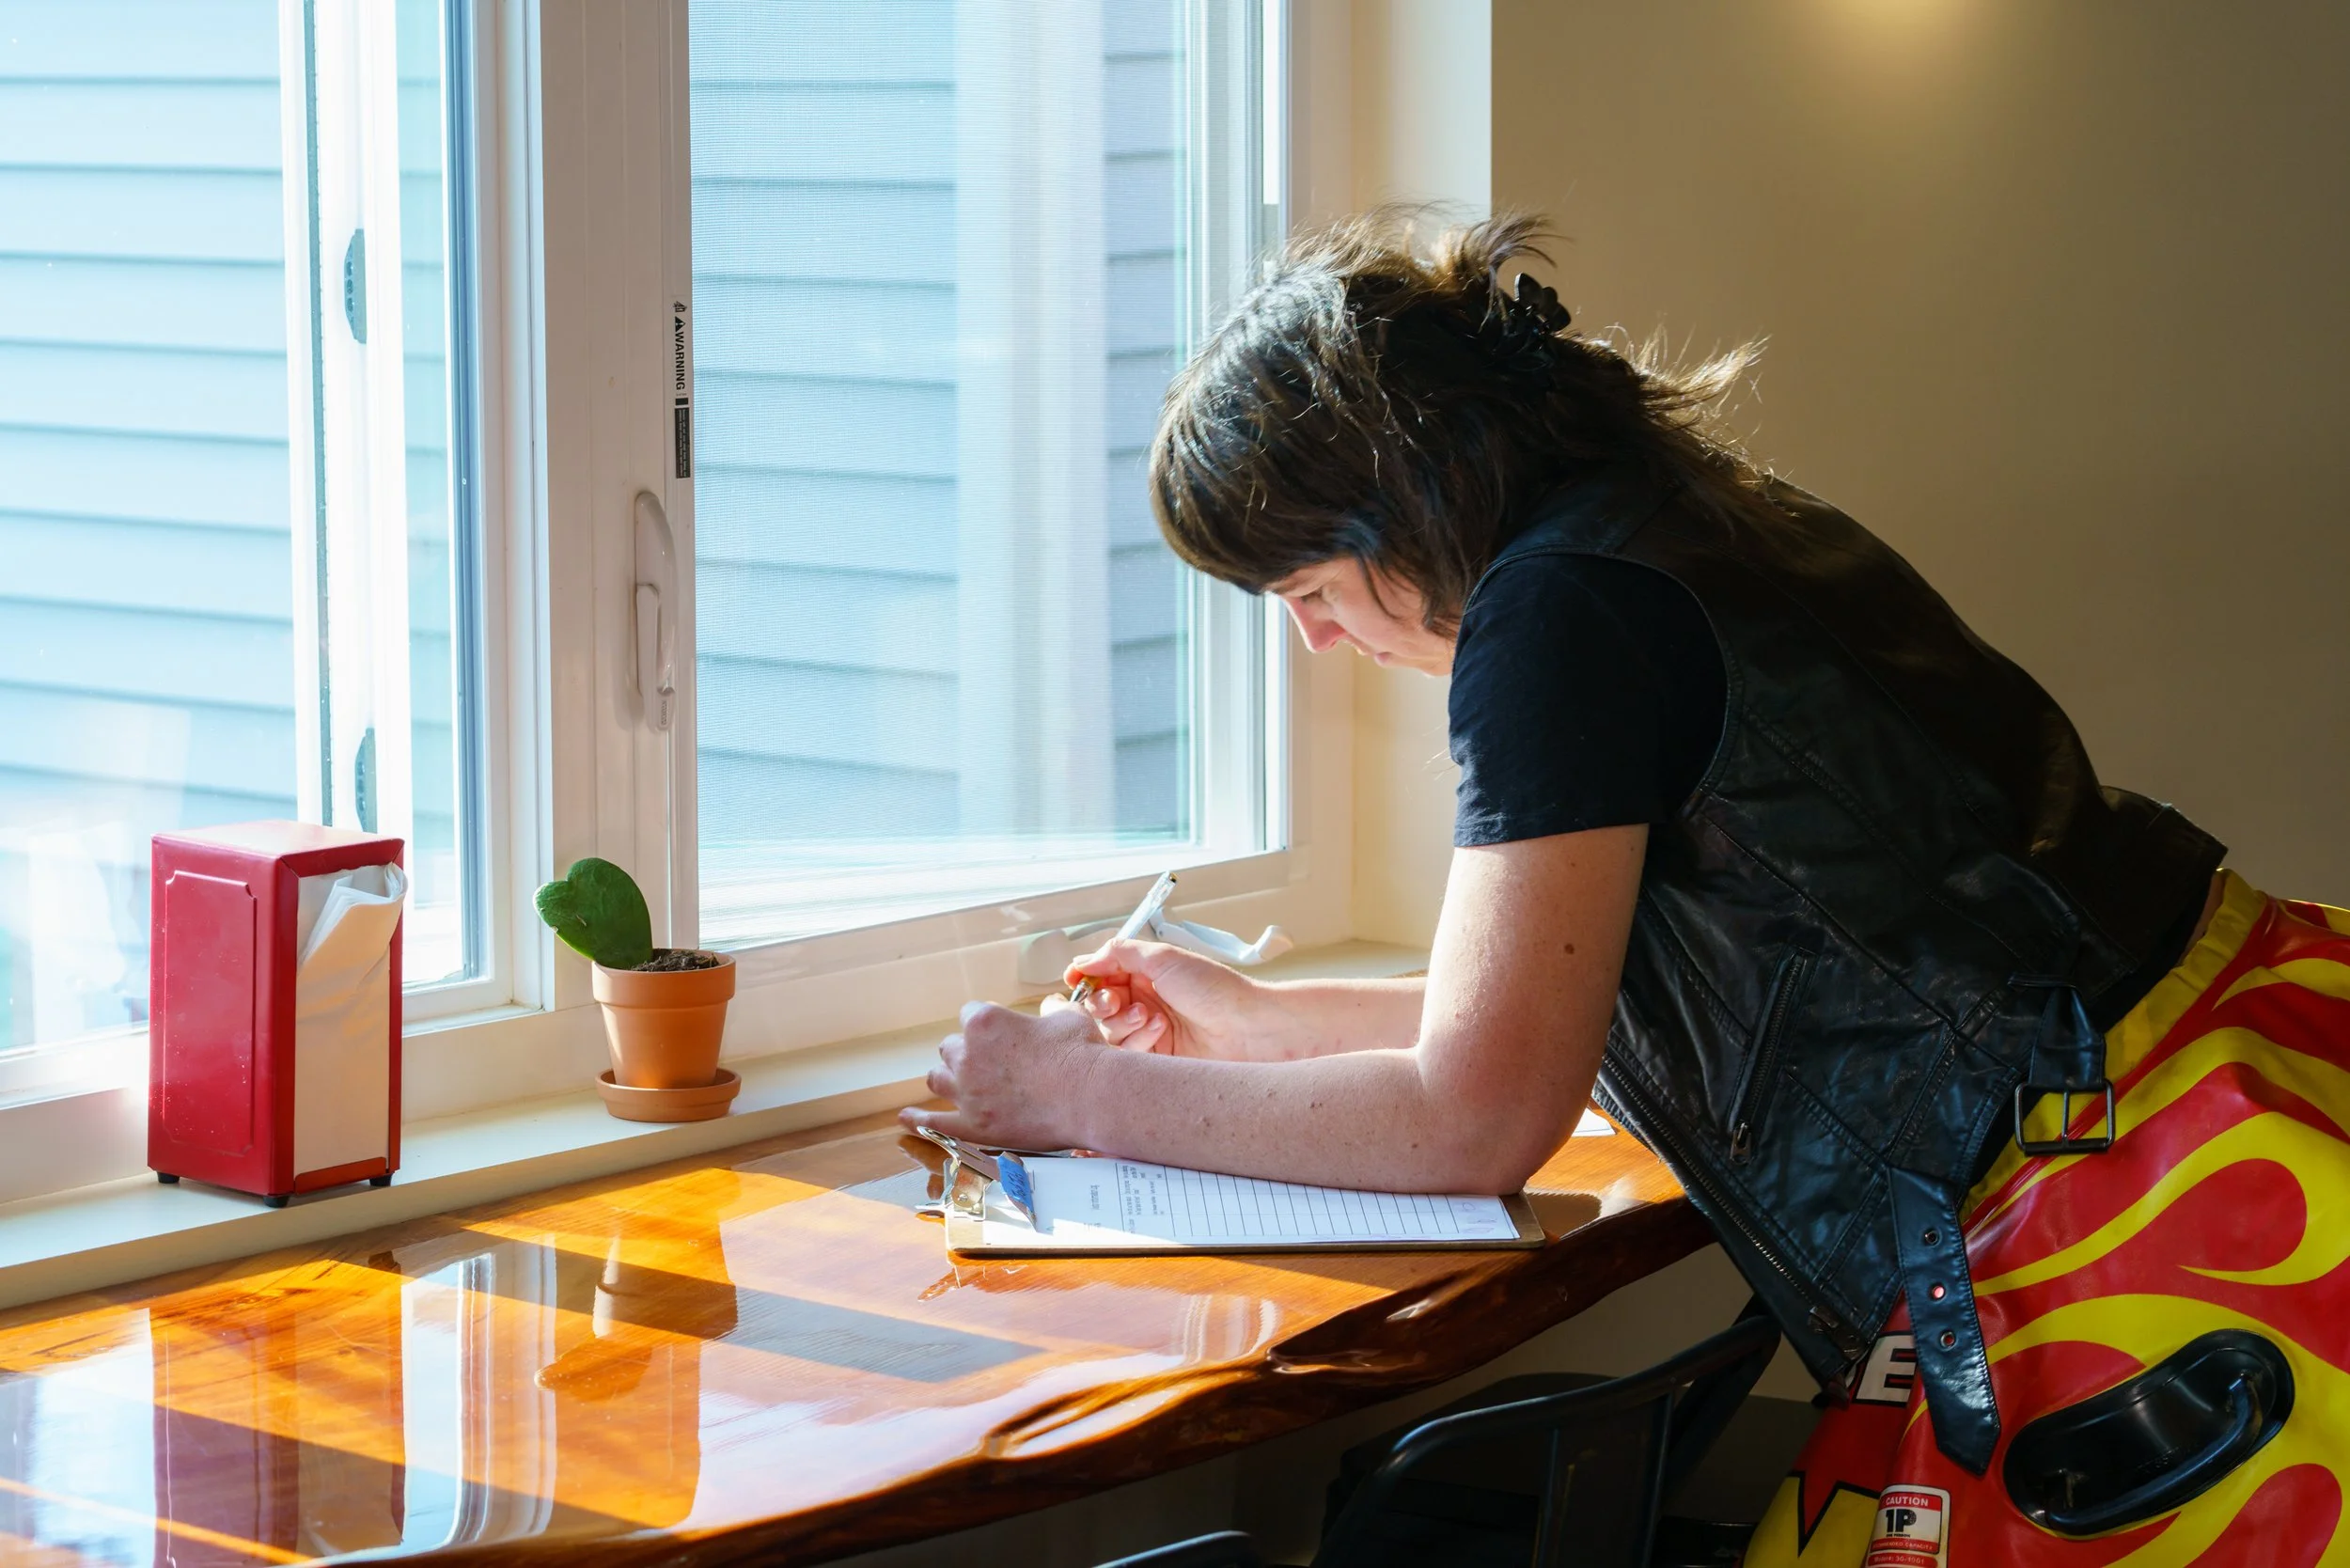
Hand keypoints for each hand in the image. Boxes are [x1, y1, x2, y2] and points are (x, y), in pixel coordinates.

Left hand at [898, 1001, 1103, 1148]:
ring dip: (948, 1078)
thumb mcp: (1067, 1017)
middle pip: (950, 1048)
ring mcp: (967, 1092)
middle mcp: (968, 1055)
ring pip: (938, 1079)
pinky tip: (907, 1118)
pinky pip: (935, 1123)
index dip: (987, 1025)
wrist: (1090, 1096)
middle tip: (990, 1062)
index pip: (970, 1014)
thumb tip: (1051, 1009)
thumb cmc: (1080, 1053)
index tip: (1001, 1035)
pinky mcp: (973, 1125)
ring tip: (961, 1083)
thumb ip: (1050, 1012)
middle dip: (967, 1052)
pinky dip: (919, 1120)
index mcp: (985, 1022)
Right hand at [1063, 939, 1267, 1058]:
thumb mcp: (1164, 957)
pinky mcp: (1153, 1059)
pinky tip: (1158, 1032)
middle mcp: (1143, 1001)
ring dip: (1122, 1022)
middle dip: (1101, 1002)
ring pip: (1108, 1031)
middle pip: (1097, 1006)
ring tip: (1150, 1016)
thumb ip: (1120, 953)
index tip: (1076, 979)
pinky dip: (1134, 1042)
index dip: (1086, 977)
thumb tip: (1084, 960)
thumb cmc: (1214, 988)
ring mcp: (1147, 1031)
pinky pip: (1124, 1054)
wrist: (1247, 1028)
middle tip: (1115, 1001)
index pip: (1100, 975)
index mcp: (1145, 974)